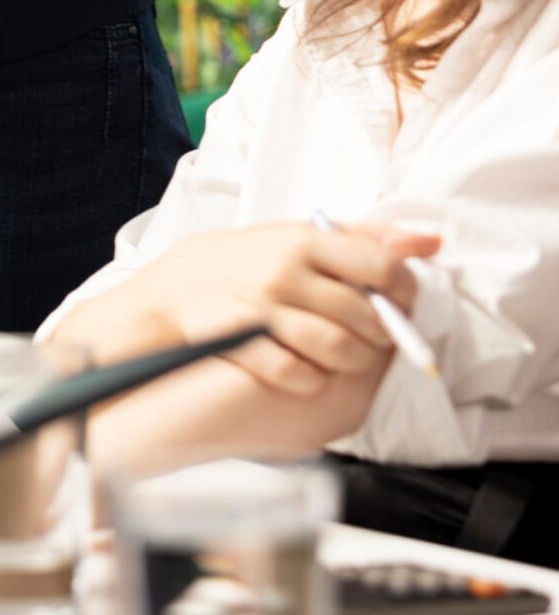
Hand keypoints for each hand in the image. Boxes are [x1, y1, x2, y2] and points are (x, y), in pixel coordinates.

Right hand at [113, 221, 442, 399]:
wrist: (182, 285)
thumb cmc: (254, 258)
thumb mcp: (304, 234)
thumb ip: (368, 238)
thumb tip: (432, 241)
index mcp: (307, 240)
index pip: (381, 265)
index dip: (404, 288)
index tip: (401, 299)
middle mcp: (288, 273)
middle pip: (366, 314)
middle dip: (384, 332)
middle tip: (379, 334)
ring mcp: (266, 310)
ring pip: (339, 349)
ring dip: (356, 360)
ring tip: (352, 356)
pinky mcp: (245, 344)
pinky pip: (299, 373)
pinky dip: (315, 379)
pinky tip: (314, 372)